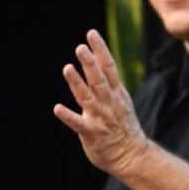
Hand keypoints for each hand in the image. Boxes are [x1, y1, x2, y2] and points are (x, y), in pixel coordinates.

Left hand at [54, 30, 148, 178]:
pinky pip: (79, 124)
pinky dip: (68, 116)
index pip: (109, 67)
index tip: (91, 34)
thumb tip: (96, 62)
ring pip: (88, 97)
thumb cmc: (122, 126)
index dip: (100, 50)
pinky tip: (57, 108)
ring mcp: (101, 118)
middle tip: (80, 47)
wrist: (131, 155)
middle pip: (99, 79)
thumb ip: (107, 84)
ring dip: (77, 83)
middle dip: (90, 63)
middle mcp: (109, 103)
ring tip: (67, 68)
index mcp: (116, 93)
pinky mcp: (92, 134)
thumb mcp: (120, 101)